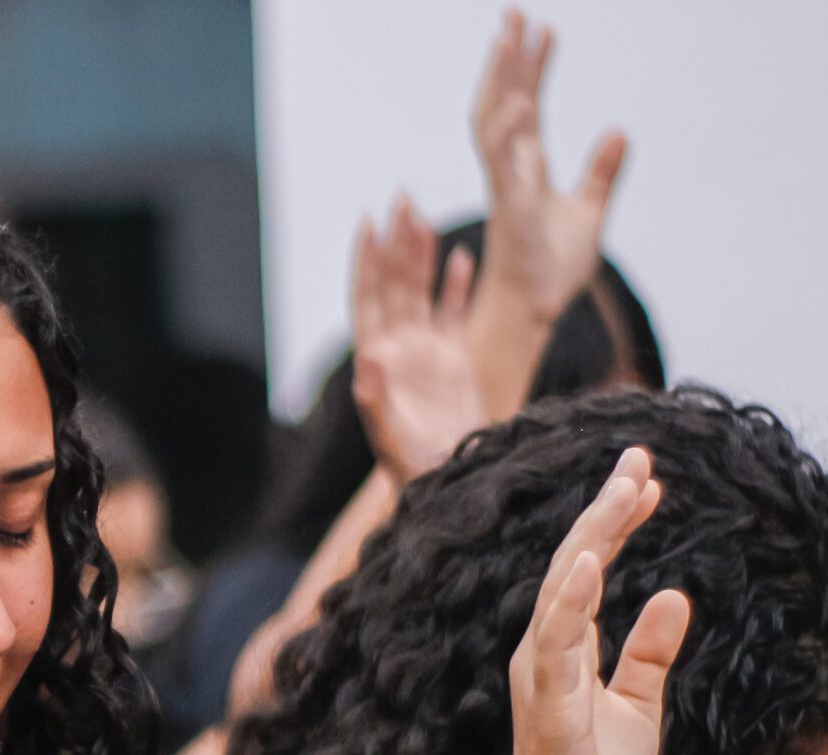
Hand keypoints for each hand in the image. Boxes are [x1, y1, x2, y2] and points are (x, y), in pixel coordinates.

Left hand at [351, 196, 483, 483]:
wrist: (449, 484)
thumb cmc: (414, 469)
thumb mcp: (389, 437)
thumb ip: (374, 398)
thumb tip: (365, 356)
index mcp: (378, 361)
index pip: (368, 299)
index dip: (367, 262)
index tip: (368, 223)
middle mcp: (398, 350)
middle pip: (395, 285)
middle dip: (396, 243)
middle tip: (402, 198)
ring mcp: (426, 352)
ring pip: (422, 292)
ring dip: (421, 255)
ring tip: (423, 215)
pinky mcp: (454, 360)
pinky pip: (453, 313)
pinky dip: (455, 286)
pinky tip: (461, 256)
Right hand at [472, 10, 624, 320]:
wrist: (536, 308)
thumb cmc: (553, 268)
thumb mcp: (590, 211)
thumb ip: (602, 172)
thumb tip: (620, 132)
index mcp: (528, 168)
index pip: (529, 106)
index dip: (534, 69)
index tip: (544, 30)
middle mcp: (512, 169)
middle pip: (507, 100)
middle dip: (510, 58)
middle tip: (515, 12)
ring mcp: (507, 184)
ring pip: (497, 119)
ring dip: (502, 79)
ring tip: (510, 36)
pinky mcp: (509, 206)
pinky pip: (503, 161)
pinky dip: (506, 129)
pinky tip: (516, 98)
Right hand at [499, 451, 689, 754]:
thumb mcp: (638, 708)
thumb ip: (650, 653)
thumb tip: (675, 594)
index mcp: (560, 651)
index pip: (587, 570)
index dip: (617, 522)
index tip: (650, 478)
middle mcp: (541, 655)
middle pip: (572, 565)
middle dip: (605, 509)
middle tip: (640, 457)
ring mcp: (539, 681)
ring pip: (562, 592)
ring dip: (592, 538)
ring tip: (624, 490)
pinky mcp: (547, 712)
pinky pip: (556, 647)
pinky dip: (571, 602)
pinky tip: (591, 563)